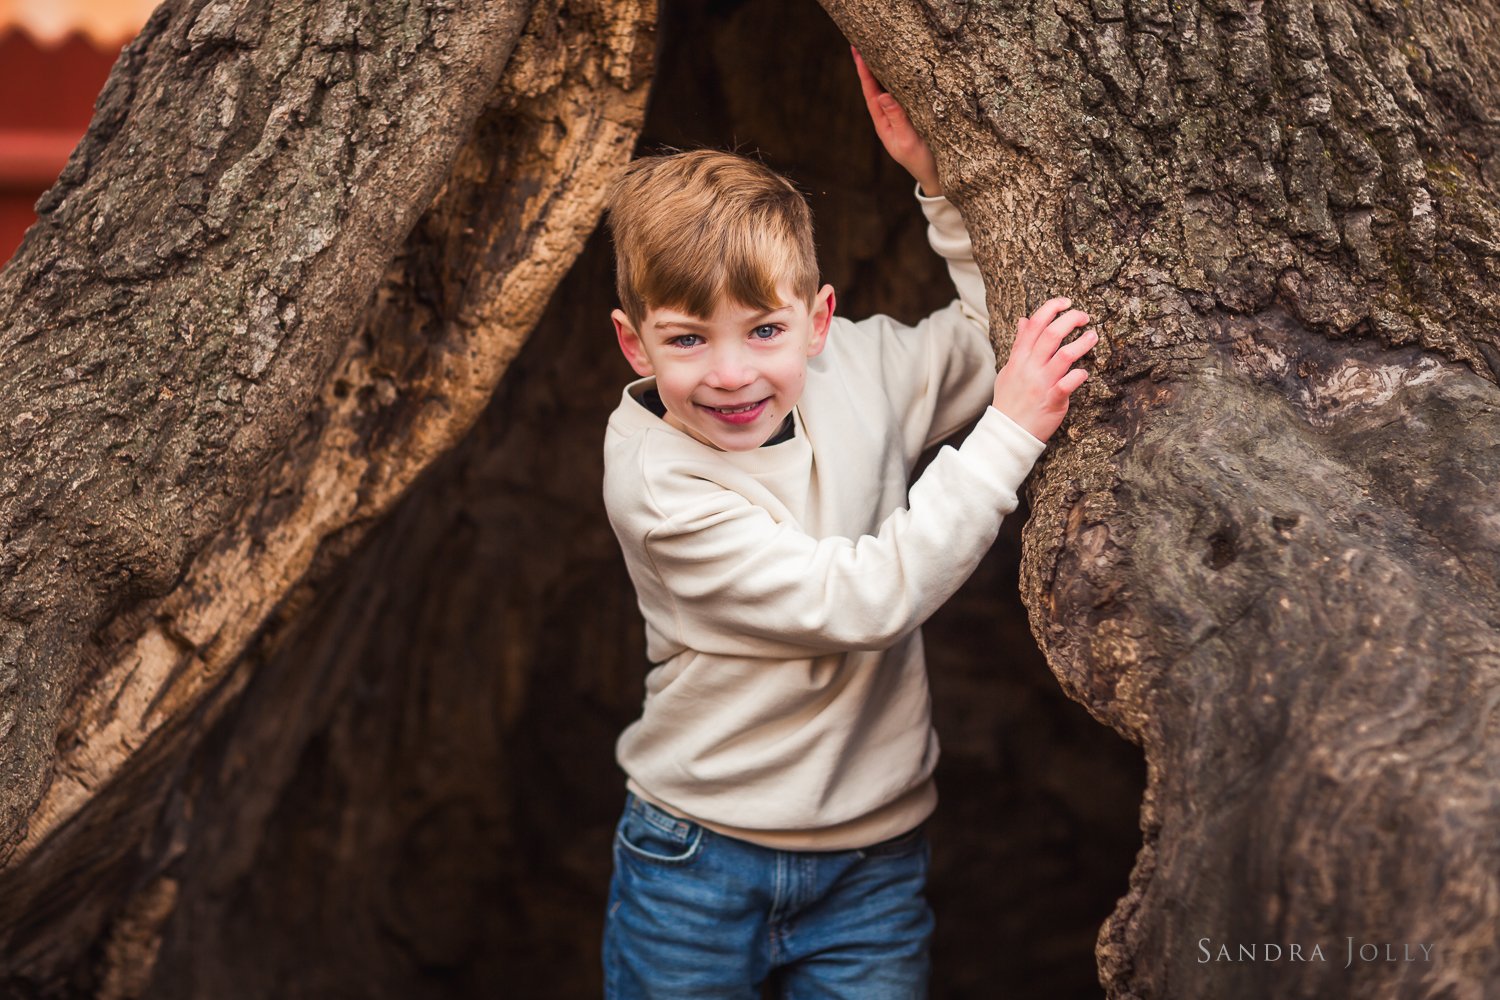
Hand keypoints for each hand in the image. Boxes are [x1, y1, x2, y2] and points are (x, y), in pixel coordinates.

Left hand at [852, 46, 941, 197]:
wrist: (938, 176)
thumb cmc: (923, 161)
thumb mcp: (908, 141)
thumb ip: (897, 119)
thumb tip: (882, 96)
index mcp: (884, 124)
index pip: (871, 94)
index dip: (864, 73)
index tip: (858, 53)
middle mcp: (889, 118)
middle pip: (876, 88)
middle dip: (868, 67)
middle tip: (859, 44)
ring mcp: (901, 117)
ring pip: (888, 89)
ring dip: (881, 70)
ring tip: (874, 50)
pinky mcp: (914, 115)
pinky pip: (902, 93)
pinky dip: (898, 78)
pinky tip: (898, 67)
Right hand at [992, 297, 1096, 442]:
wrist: (1008, 431)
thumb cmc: (1010, 400)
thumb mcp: (1009, 368)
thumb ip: (1019, 344)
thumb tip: (1024, 321)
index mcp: (1019, 358)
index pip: (1034, 324)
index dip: (1051, 308)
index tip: (1065, 302)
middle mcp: (1030, 367)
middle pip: (1052, 334)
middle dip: (1071, 319)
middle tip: (1084, 316)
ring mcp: (1042, 383)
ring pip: (1065, 355)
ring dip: (1082, 343)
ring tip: (1093, 336)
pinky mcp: (1053, 400)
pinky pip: (1069, 383)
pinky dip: (1080, 375)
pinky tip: (1084, 372)